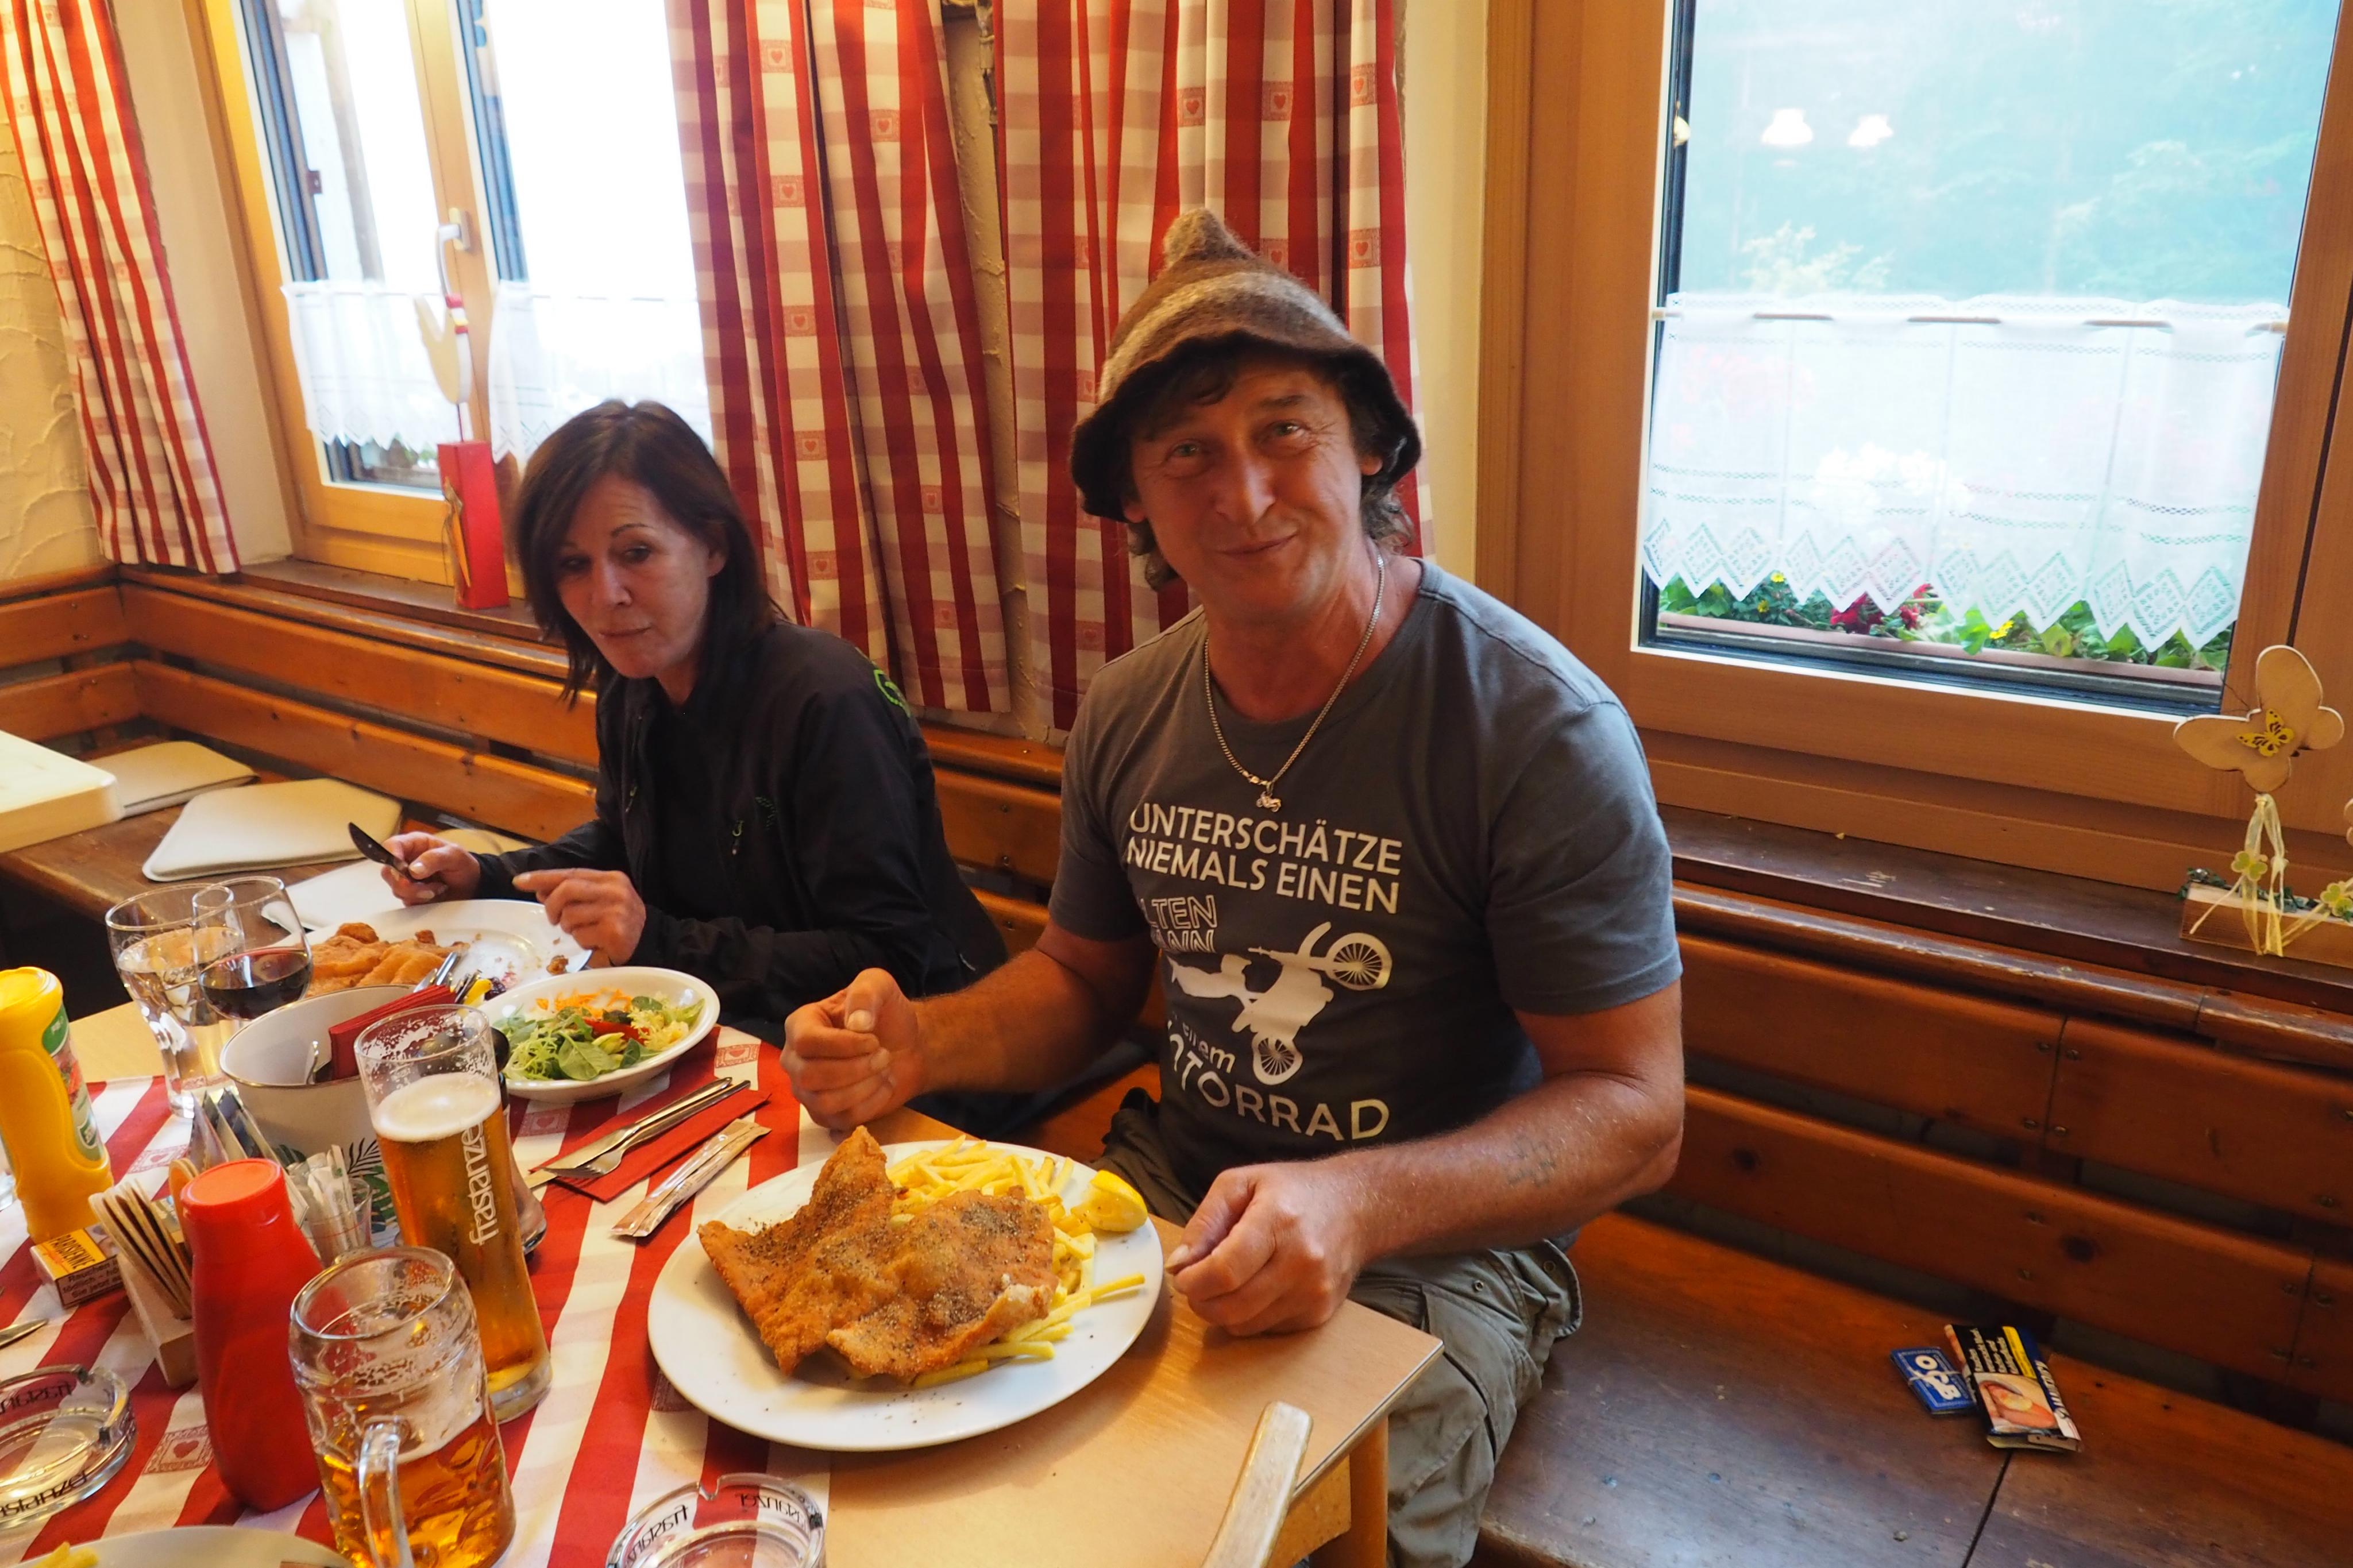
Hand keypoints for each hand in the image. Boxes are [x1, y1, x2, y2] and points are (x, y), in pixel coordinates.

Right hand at [382, 832, 480, 904]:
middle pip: (389, 872)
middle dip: (406, 883)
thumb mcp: (455, 856)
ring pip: (397, 889)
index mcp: (414, 844)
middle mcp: (406, 861)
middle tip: (426, 887)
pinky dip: (421, 901)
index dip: (391, 856)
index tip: (402, 868)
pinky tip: (435, 895)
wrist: (471, 885)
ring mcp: (406, 879)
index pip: (391, 845)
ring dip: (418, 893)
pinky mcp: (410, 894)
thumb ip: (434, 859)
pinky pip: (406, 901)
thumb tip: (413, 869)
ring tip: (438, 888)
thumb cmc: (463, 865)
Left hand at [511, 868, 645, 963]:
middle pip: (567, 889)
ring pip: (570, 915)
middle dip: (552, 905)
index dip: (543, 877)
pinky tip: (595, 943)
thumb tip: (540, 890)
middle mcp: (616, 890)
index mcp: (611, 878)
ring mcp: (616, 910)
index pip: (571, 873)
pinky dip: (582, 941)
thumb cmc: (618, 922)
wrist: (651, 944)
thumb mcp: (596, 901)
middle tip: (553, 919)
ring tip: (583, 932)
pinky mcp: (614, 932)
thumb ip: (572, 894)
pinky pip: (581, 935)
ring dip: (569, 928)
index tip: (519, 882)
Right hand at [780, 968, 923, 1128]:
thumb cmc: (887, 1016)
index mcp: (800, 1025)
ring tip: (884, 1070)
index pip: (806, 1041)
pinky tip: (883, 1086)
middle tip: (884, 1056)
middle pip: (810, 1076)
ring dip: (864, 1088)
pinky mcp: (825, 1115)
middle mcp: (795, 1059)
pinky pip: (841, 1120)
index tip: (874, 1040)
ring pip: (824, 1102)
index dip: (843, 1045)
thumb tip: (857, 1023)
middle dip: (855, 1069)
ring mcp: (807, 1091)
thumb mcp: (880, 986)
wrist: (906, 1046)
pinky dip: (871, 1104)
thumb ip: (866, 992)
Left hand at [1166, 1160, 1370, 1335]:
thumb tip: (1179, 1264)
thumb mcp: (1241, 1184)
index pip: (1225, 1270)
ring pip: (1245, 1325)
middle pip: (1233, 1306)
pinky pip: (1266, 1330)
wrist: (1357, 1209)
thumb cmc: (1293, 1191)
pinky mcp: (1320, 1315)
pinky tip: (1254, 1290)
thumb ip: (1205, 1222)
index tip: (1183, 1275)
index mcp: (1279, 1221)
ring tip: (1223, 1285)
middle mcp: (1302, 1262)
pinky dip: (1248, 1317)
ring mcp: (1314, 1293)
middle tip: (1195, 1284)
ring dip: (1221, 1312)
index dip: (1194, 1281)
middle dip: (1201, 1301)